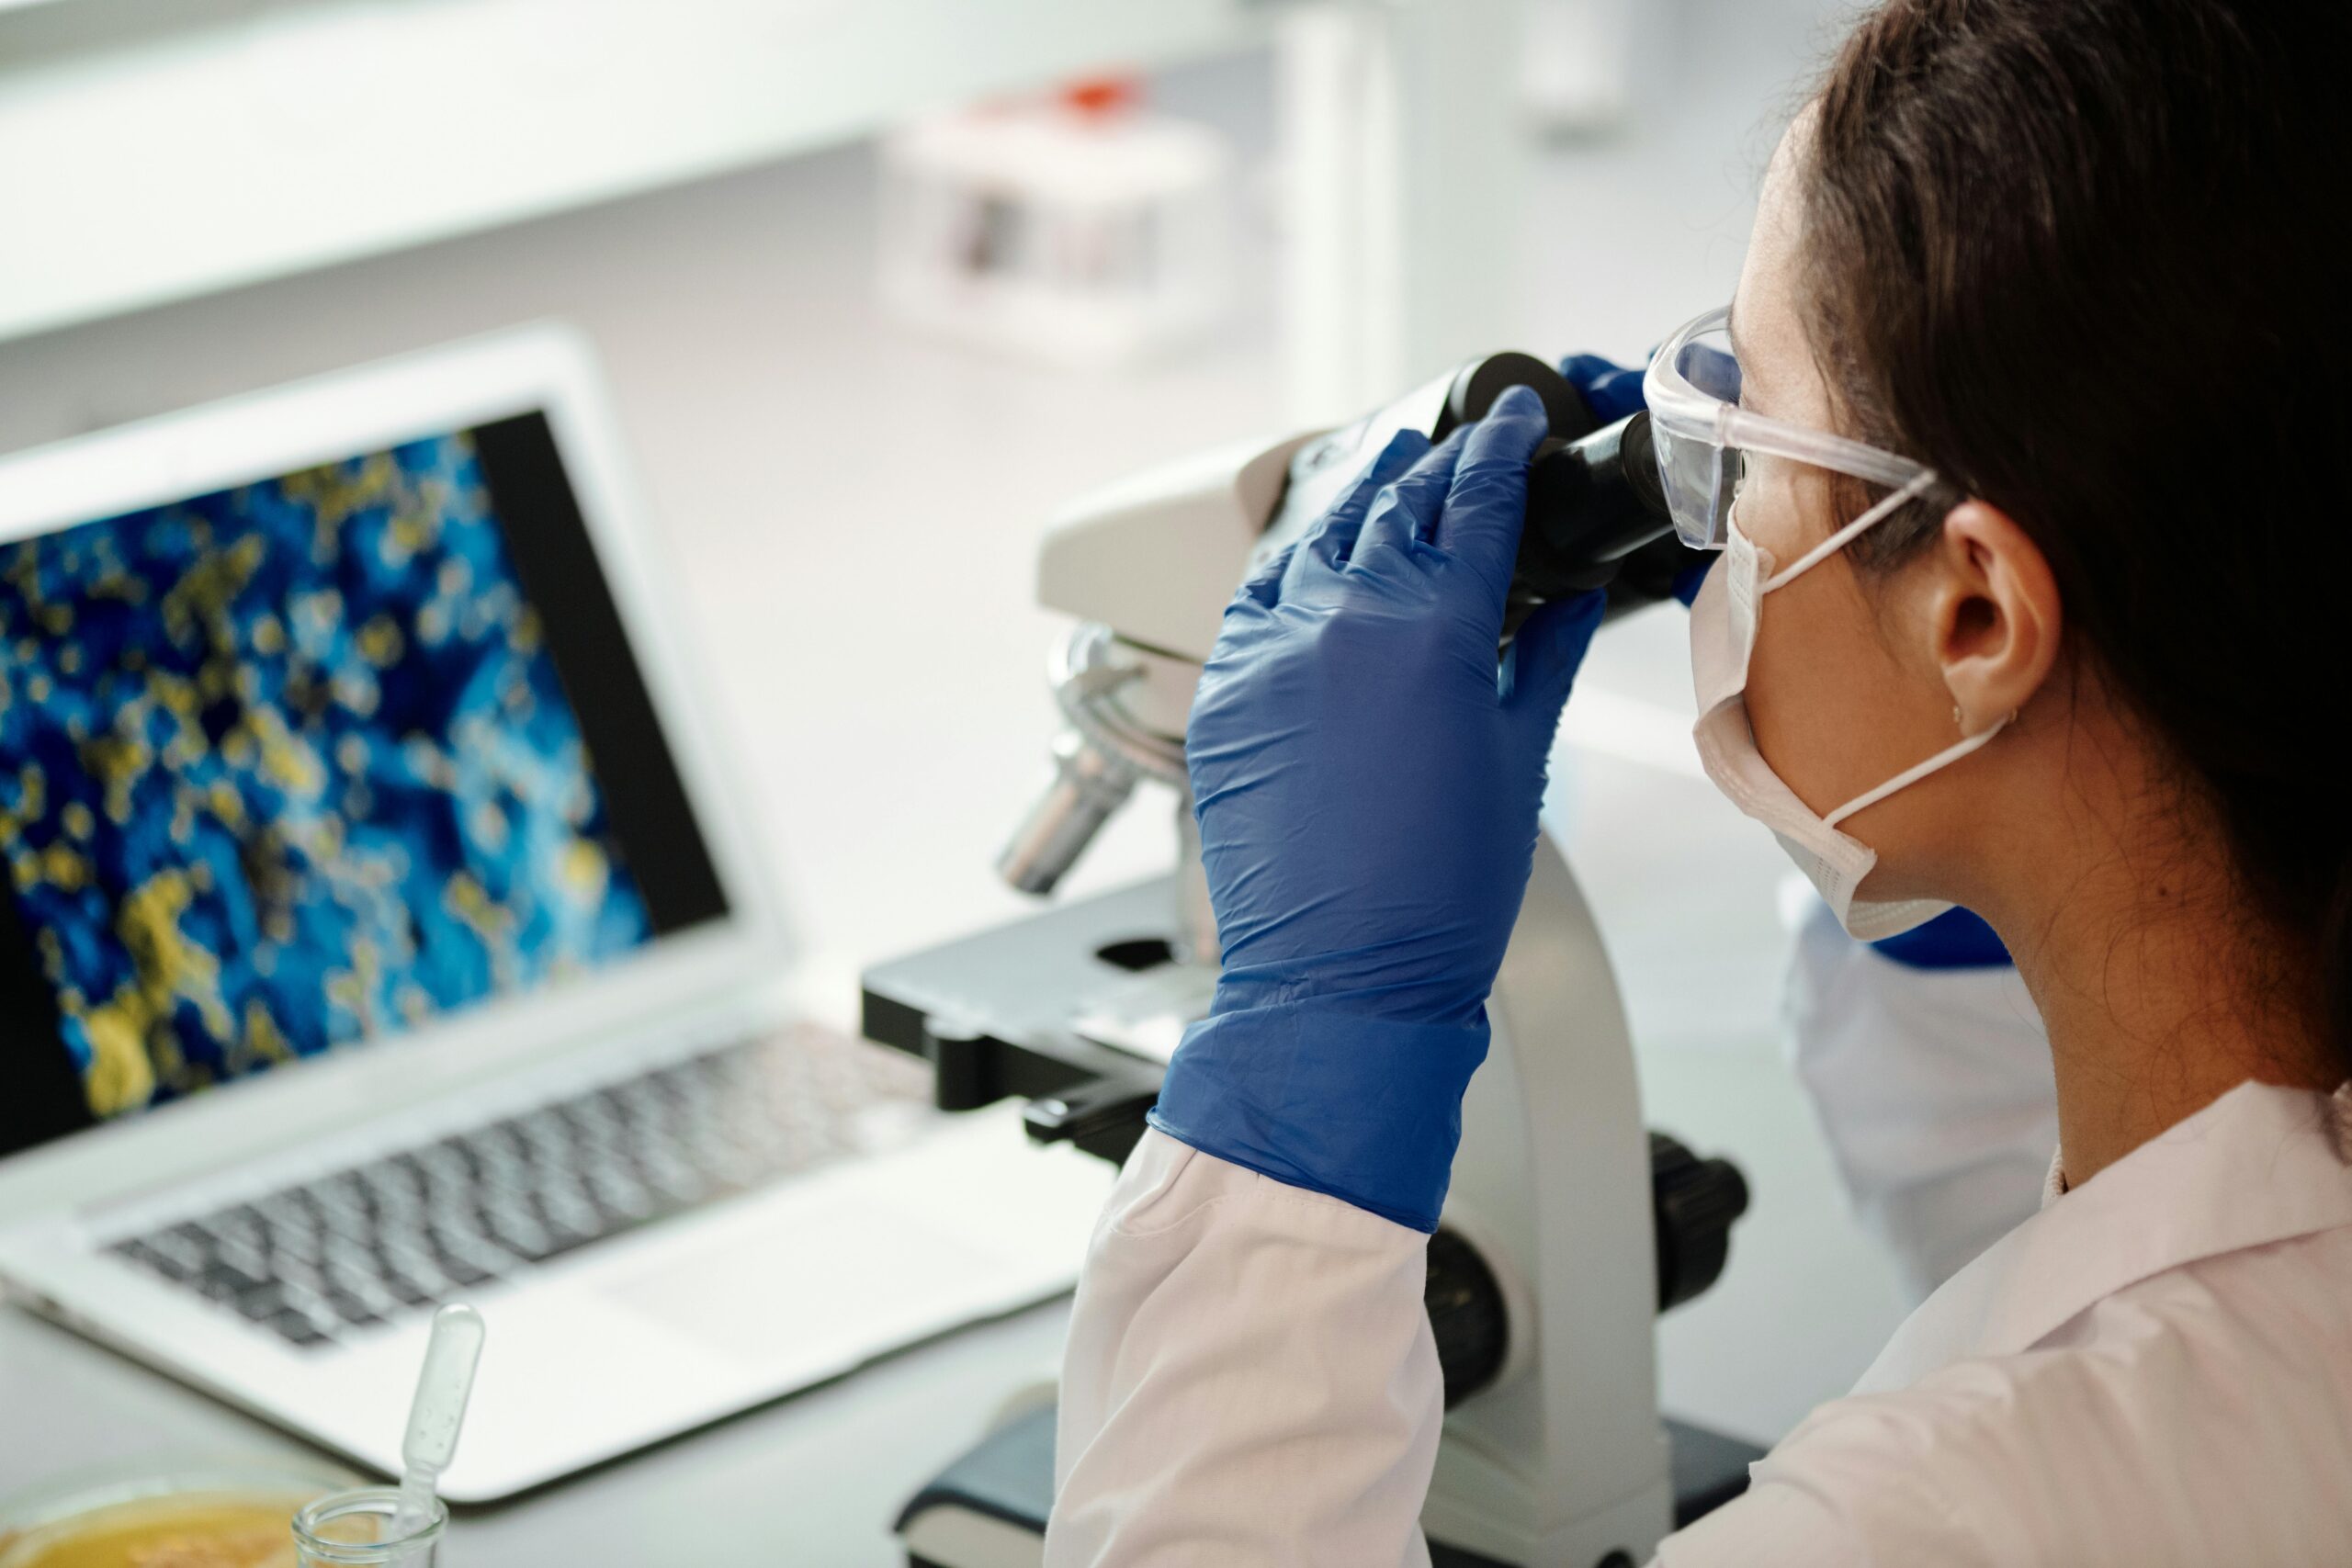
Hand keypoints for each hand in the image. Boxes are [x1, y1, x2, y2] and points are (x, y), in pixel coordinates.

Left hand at [1149, 386, 1603, 1230]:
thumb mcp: (1515, 761)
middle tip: (1466, 441)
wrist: (1340, 981)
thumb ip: (1540, 661)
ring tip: (1393, 471)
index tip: (1516, 419)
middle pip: (1394, 505)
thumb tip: (1568, 601)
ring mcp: (1269, 652)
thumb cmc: (1437, 897)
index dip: (1501, 449)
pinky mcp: (1222, 692)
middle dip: (1436, 465)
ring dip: (1362, 497)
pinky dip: (1292, 562)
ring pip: (1318, 537)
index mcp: (1431, 628)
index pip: (1474, 502)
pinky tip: (1314, 550)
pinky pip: (1256, 595)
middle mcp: (1340, 620)